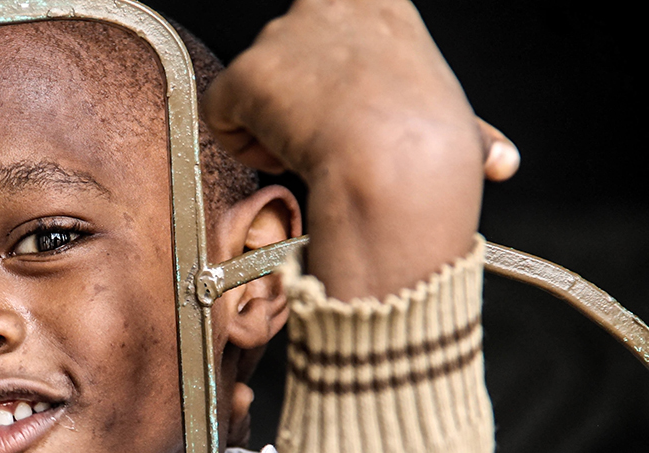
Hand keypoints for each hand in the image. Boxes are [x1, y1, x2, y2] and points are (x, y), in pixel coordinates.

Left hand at [202, 0, 512, 297]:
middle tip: (330, 137)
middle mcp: (326, 5)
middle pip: (287, 54)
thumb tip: (502, 160)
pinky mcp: (247, 73)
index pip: (331, 8)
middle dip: (301, 101)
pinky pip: (221, 114)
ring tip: (315, 151)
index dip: (319, 49)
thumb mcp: (457, 124)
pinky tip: (282, 158)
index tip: (326, 87)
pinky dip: (242, 145)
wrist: (397, 165)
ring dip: (276, 125)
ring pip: (256, 89)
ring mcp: (282, 36)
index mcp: (380, 5)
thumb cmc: (432, 153)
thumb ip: (469, 132)